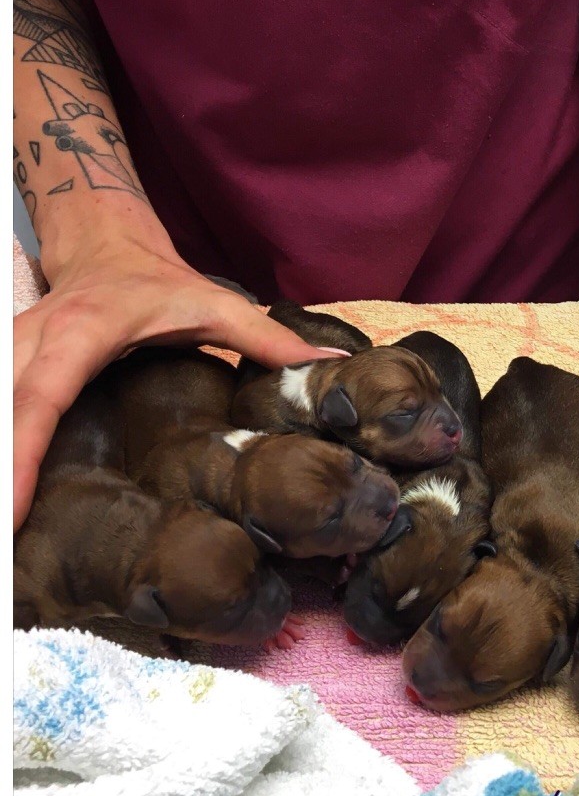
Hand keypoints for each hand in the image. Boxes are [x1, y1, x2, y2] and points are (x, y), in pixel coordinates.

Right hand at [14, 233, 341, 531]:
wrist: (108, 247)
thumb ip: (268, 341)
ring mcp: (7, 356)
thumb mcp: (215, 304)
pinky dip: (0, 455)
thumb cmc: (159, 283)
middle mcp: (32, 343)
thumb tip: (328, 369)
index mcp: (82, 333)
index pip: (41, 396)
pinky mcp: (1, 370)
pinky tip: (7, 509)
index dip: (22, 453)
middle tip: (0, 548)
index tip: (10, 512)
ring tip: (1, 543)